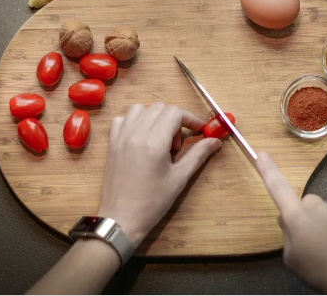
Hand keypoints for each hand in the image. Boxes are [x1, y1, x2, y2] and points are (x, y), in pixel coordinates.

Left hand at [98, 103, 221, 246]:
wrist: (121, 219)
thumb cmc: (153, 202)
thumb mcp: (179, 178)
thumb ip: (198, 155)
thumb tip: (215, 141)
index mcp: (154, 141)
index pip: (174, 112)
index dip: (190, 118)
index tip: (198, 131)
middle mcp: (135, 133)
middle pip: (159, 108)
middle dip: (174, 119)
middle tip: (177, 145)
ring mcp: (120, 136)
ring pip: (139, 108)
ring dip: (154, 117)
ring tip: (159, 139)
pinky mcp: (111, 143)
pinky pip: (121, 119)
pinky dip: (134, 122)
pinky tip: (141, 139)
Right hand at [256, 151, 326, 294]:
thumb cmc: (318, 272)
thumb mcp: (291, 259)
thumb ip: (287, 235)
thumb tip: (288, 221)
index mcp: (297, 216)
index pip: (278, 187)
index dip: (268, 170)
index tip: (261, 153)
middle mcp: (318, 207)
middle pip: (306, 206)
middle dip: (304, 218)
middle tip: (307, 243)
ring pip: (325, 216)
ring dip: (323, 229)